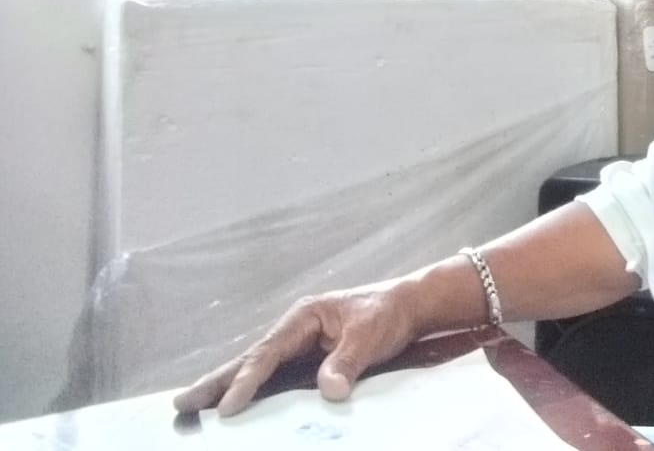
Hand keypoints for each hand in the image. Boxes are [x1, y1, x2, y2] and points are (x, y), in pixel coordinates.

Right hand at [172, 278, 420, 417]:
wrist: (409, 307)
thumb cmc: (388, 313)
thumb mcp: (370, 335)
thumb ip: (347, 362)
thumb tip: (329, 392)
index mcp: (303, 317)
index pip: (268, 353)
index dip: (247, 381)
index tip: (228, 407)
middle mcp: (294, 330)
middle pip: (250, 359)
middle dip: (216, 381)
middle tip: (181, 403)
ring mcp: (299, 346)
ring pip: (258, 370)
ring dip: (228, 388)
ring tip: (194, 409)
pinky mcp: (308, 361)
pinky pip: (276, 379)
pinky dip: (254, 392)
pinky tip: (237, 409)